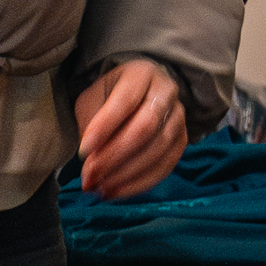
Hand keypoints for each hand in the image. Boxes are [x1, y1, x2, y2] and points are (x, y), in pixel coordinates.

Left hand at [74, 58, 187, 197]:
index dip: (104, 128)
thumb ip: (92, 124)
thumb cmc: (108, 97)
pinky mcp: (183, 139)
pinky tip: (117, 192)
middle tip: (90, 176)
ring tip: (100, 188)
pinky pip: (167, 166)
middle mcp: (167, 91)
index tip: (82, 153)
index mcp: (141, 73)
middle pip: (146, 127)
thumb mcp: (92, 99)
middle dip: (115, 156)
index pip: (125, 100)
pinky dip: (140, 183)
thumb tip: (93, 159)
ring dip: (126, 174)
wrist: (137, 95)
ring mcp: (179, 116)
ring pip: (158, 149)